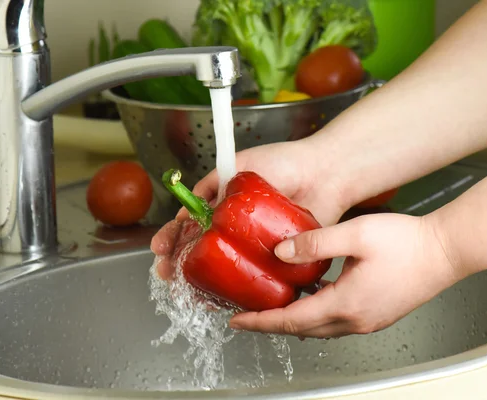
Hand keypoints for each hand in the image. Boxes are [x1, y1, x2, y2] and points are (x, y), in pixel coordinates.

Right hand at [151, 140, 348, 279]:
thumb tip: (189, 202)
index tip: (161, 247)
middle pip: (201, 248)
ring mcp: (254, 245)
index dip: (173, 236)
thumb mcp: (240, 164)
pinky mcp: (275, 259)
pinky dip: (232, 289)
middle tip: (166, 271)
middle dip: (178, 261)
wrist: (325, 174)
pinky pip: (251, 278)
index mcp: (225, 205)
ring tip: (185, 287)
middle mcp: (237, 227)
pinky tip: (216, 297)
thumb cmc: (286, 163)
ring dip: (200, 280)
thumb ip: (212, 181)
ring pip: (222, 267)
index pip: (191, 223)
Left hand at [228, 213, 459, 337]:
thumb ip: (314, 243)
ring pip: (320, 329)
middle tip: (247, 317)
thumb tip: (281, 252)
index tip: (237, 320)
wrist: (447, 251)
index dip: (260, 321)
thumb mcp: (355, 235)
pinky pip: (336, 322)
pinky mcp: (377, 314)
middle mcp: (356, 320)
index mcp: (345, 304)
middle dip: (271, 325)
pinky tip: (310, 299)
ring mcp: (368, 321)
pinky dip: (315, 316)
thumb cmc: (408, 243)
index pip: (290, 320)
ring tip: (273, 308)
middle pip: (302, 330)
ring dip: (293, 322)